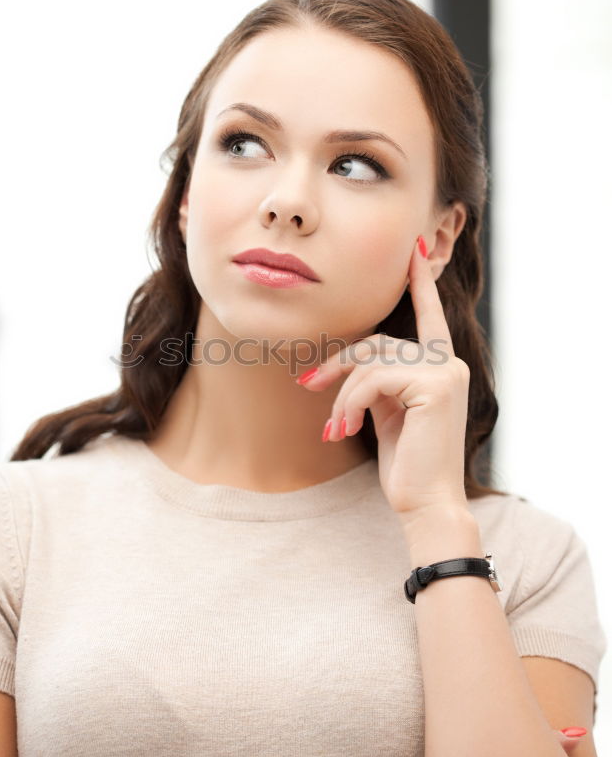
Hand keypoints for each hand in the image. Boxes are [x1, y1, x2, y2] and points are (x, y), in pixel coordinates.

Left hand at [297, 236, 470, 519]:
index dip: (419, 283)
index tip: (411, 251)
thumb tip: (346, 369)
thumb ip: (379, 382)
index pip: (427, 317)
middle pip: (377, 342)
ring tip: (335, 428)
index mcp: (442, 368)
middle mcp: (450, 364)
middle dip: (337, 363)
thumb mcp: (388, 414)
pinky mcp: (436, 385)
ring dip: (342, 394)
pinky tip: (344, 430)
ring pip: (371, 360)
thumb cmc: (406, 466)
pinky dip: (350, 403)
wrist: (427, 505)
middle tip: (306, 385)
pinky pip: (373, 378)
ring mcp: (446, 372)